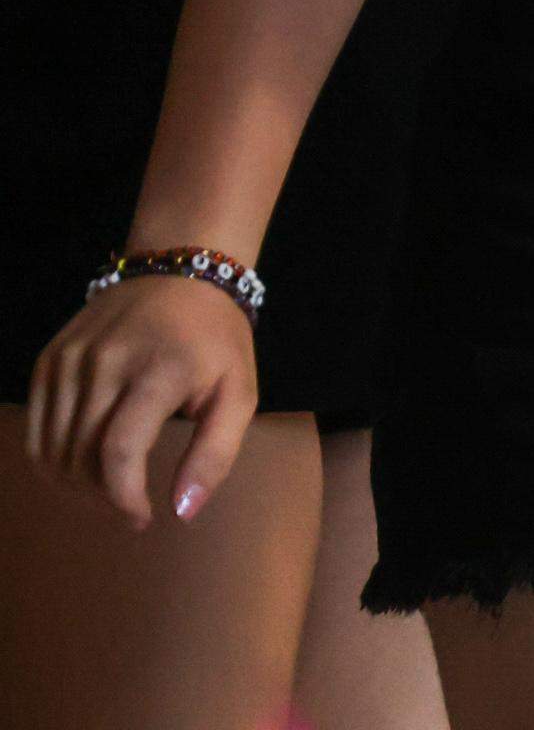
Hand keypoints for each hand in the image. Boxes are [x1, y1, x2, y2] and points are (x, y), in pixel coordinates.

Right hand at [25, 271, 258, 528]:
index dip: (124, 497)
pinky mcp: (49, 360)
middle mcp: (106, 361)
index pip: (120, 451)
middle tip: (129, 506)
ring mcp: (70, 359)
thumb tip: (182, 513)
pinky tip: (83, 465)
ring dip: (75, 485)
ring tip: (109, 489)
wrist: (180, 273)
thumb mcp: (238, 392)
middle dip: (103, 497)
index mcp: (159, 368)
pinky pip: (36, 429)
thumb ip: (215, 455)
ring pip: (51, 449)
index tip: (142, 518)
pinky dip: (54, 459)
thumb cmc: (215, 341)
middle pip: (81, 456)